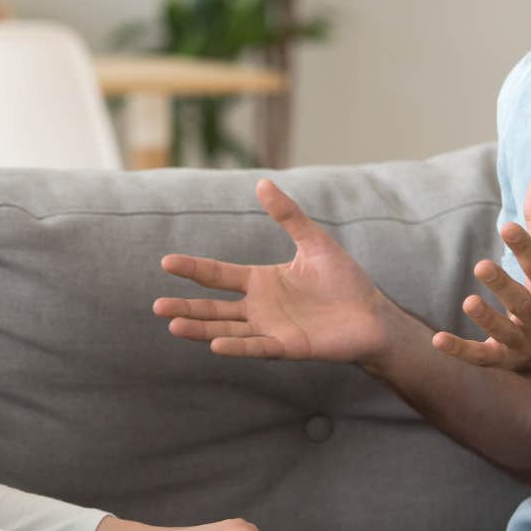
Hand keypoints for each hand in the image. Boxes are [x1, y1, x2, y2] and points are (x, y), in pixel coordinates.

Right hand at [154, 179, 389, 363]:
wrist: (373, 315)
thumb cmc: (344, 280)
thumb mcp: (314, 241)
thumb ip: (288, 216)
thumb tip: (262, 182)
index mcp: (262, 281)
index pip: (219, 275)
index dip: (194, 268)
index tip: (166, 262)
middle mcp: (260, 307)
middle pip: (214, 307)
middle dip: (186, 307)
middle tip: (156, 307)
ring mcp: (271, 329)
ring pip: (227, 330)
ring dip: (201, 329)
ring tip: (174, 326)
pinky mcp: (288, 347)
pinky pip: (257, 347)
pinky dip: (237, 347)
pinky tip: (215, 345)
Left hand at [432, 173, 530, 391]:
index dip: (526, 248)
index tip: (509, 226)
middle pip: (522, 301)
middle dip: (504, 285)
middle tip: (481, 265)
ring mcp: (525, 343)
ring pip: (504, 332)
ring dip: (487, 319)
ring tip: (469, 302)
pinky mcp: (506, 360)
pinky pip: (482, 358)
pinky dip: (461, 351)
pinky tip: (437, 340)